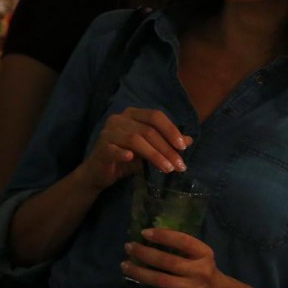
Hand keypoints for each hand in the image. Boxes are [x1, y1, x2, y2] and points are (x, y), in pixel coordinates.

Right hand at [78, 108, 192, 192]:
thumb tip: (189, 141)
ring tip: (167, 168)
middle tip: (179, 165)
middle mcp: (120, 118)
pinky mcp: (101, 147)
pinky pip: (114, 149)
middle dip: (167, 148)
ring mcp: (109, 132)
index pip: (155, 116)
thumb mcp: (149, 149)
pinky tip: (133, 160)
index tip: (183, 146)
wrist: (99, 172)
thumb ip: (166, 143)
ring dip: (154, 155)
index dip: (171, 130)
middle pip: (148, 130)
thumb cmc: (126, 158)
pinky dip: (124, 154)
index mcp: (133, 114)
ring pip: (135, 140)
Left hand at [121, 227, 226, 287]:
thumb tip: (149, 239)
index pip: (183, 241)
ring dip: (140, 272)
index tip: (144, 232)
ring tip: (126, 266)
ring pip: (161, 280)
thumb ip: (181, 248)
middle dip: (145, 254)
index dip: (163, 236)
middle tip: (129, 248)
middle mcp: (200, 271)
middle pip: (167, 261)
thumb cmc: (203, 270)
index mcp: (204, 254)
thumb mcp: (200, 255)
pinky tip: (140, 283)